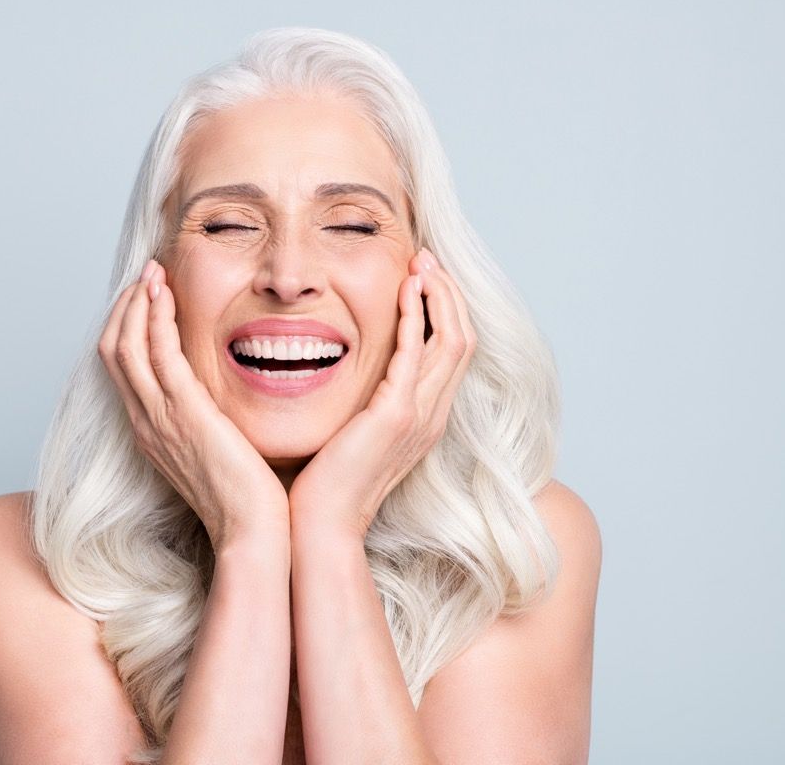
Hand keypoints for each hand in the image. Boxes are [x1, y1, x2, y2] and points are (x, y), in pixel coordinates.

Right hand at [98, 259, 288, 550]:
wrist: (252, 532)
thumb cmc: (247, 498)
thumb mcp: (218, 452)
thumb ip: (209, 422)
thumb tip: (220, 400)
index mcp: (152, 431)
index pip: (123, 368)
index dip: (129, 326)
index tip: (148, 296)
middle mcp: (146, 422)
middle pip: (113, 350)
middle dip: (126, 306)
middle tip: (146, 274)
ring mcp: (159, 419)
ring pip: (126, 346)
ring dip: (136, 303)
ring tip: (152, 272)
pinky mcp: (183, 414)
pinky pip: (157, 355)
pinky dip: (155, 319)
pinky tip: (165, 294)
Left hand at [288, 248, 476, 539]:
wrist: (321, 526)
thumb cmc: (326, 484)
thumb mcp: (353, 433)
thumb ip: (362, 402)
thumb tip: (349, 374)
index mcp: (424, 418)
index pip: (452, 352)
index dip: (445, 310)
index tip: (424, 277)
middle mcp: (432, 415)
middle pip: (463, 338)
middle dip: (448, 293)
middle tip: (427, 257)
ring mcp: (419, 416)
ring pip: (452, 340)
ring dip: (439, 295)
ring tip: (422, 262)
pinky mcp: (396, 415)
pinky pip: (416, 353)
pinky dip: (415, 316)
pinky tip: (405, 289)